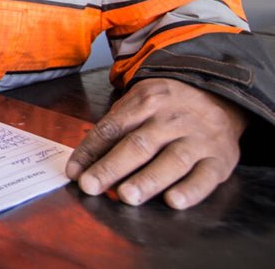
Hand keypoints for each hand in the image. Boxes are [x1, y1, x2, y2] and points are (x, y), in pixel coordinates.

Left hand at [65, 78, 248, 208]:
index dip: (91, 150)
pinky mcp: (220, 159)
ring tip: (126, 196)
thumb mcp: (141, 100)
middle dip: (111, 167)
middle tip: (90, 186)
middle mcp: (170, 119)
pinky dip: (190, 191)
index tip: (74, 172)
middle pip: (138, 144)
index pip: (112, 127)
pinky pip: (205, 177)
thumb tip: (88, 158)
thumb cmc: (169, 104)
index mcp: (145, 101)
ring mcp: (197, 138)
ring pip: (171, 161)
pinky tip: (173, 201)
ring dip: (147, 180)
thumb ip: (118, 125)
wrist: (220, 93)